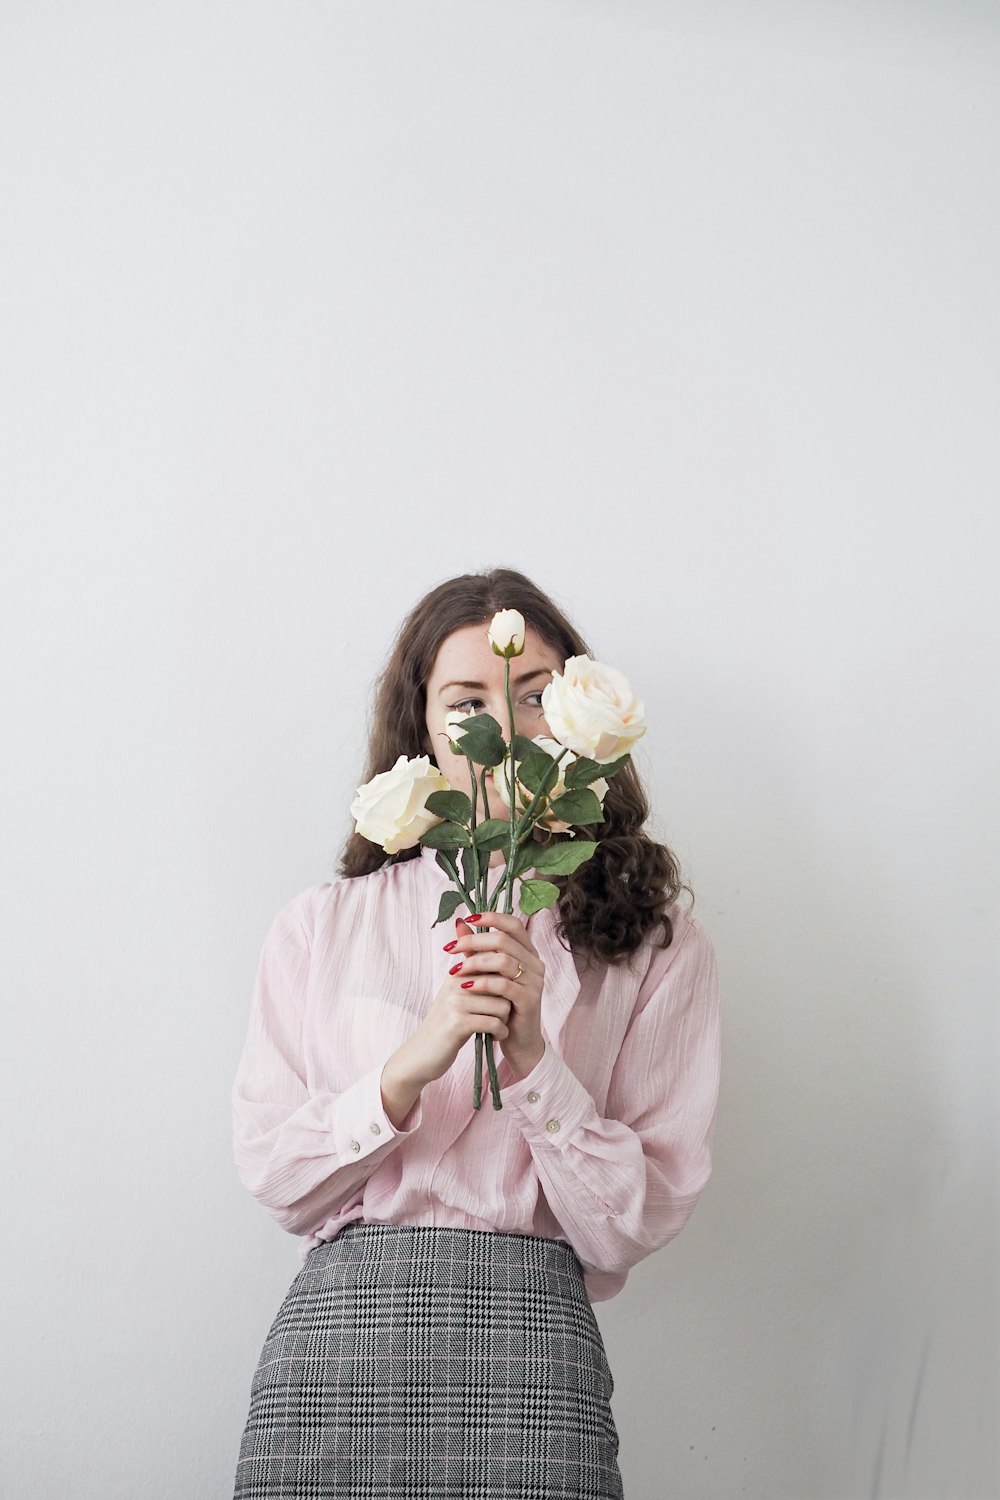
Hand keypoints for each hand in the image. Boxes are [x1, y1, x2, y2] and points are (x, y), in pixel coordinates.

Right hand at [403, 935, 514, 1087]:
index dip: (505, 982)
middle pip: (502, 984)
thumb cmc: (446, 1021)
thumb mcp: (455, 989)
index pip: (494, 964)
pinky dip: (500, 1032)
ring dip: (504, 1019)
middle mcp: (455, 983)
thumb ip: (466, 961)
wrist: (422, 1053)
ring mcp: (455, 1002)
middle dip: (506, 1001)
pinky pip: (494, 1022)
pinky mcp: (458, 1023)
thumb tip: (463, 922)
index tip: (501, 998)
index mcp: (457, 973)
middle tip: (501, 1014)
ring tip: (496, 1025)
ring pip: (501, 1005)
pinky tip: (494, 1035)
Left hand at [449, 913, 544, 1079]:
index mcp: (528, 953)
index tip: (469, 919)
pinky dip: (483, 983)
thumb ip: (475, 950)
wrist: (518, 1040)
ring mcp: (535, 982)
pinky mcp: (530, 1000)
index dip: (492, 917)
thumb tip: (459, 923)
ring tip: (455, 971)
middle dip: (473, 942)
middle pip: (504, 940)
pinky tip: (467, 986)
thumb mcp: (487, 973)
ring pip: (503, 961)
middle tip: (451, 948)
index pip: (514, 925)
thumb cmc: (502, 1005)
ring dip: (474, 963)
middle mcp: (535, 963)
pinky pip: (504, 985)